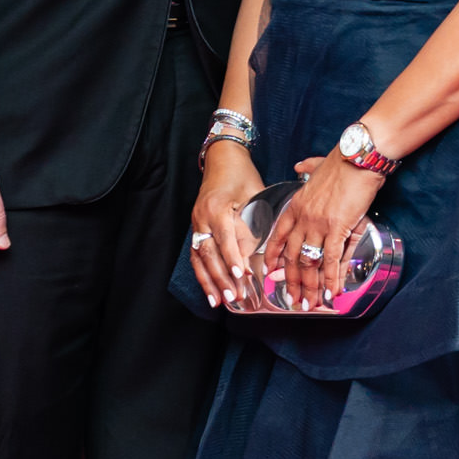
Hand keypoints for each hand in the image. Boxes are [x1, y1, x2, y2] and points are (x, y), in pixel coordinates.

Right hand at [187, 139, 265, 307]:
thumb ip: (256, 220)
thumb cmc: (241, 174)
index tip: (241, 275)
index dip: (232, 257)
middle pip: (209, 252)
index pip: (224, 237)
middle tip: (234, 295)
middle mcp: (202, 216)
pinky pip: (196, 255)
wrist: (222, 158)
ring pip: (199, 258)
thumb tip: (262, 250)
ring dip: (209, 281)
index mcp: (217, 207)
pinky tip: (210, 290)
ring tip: (219, 301)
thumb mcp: (255, 193)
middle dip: (221, 276)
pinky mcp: (195, 228)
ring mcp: (195, 223)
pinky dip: (203, 274)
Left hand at [262, 155, 385, 312]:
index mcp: (296, 204)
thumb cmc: (342, 161)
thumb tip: (300, 166)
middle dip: (291, 281)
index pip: (279, 236)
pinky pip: (330, 259)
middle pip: (292, 256)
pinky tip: (331, 293)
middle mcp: (303, 217)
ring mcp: (318, 224)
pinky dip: (331, 279)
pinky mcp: (337, 228)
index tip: (271, 272)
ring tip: (309, 304)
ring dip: (309, 286)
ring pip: (309, 262)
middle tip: (292, 300)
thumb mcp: (317, 164)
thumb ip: (307, 169)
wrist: (358, 156)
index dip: (274, 257)